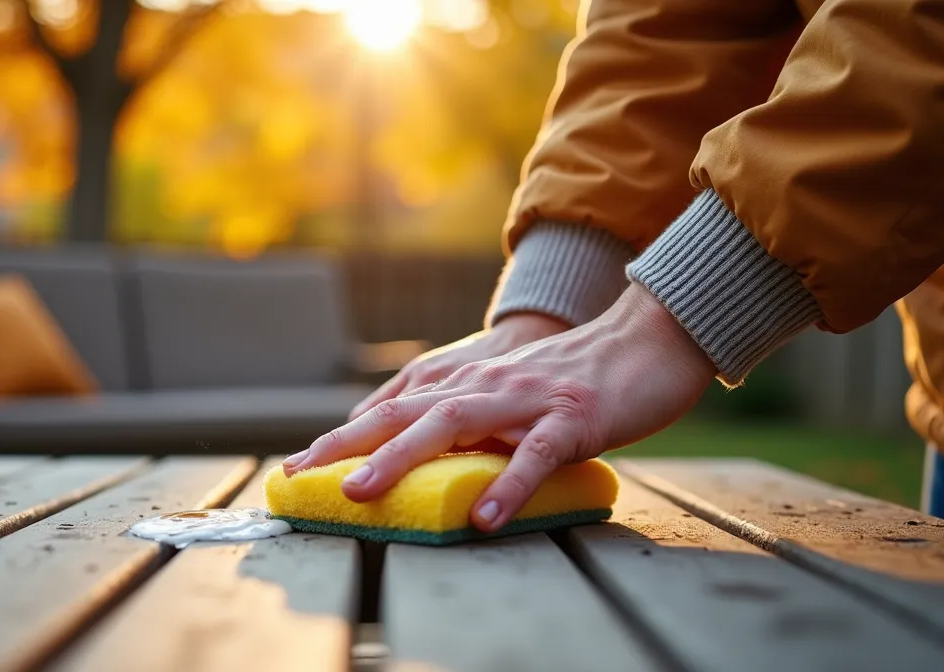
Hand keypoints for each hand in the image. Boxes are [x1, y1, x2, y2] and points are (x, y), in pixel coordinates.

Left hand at [283, 283, 714, 532]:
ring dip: (401, 458)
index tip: (297, 464)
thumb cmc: (576, 375)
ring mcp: (528, 399)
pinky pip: (536, 455)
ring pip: (454, 424)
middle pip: (406, 411)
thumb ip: (466, 411)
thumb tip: (418, 449)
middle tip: (301, 475)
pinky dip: (508, 485)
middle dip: (348, 444)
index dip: (343, 433)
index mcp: (471, 380)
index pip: (394, 404)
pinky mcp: (572, 418)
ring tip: (361, 493)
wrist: (647, 340)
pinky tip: (485, 521)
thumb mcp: (509, 389)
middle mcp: (487, 383)